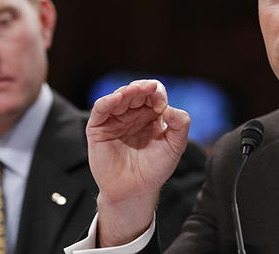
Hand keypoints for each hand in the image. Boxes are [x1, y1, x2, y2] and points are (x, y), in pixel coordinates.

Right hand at [86, 79, 189, 245]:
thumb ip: (180, 124)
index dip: (157, 93)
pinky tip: (117, 98)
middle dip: (141, 88)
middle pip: (135, 91)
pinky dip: (107, 101)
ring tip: (133, 91)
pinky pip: (100, 109)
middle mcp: (132, 113)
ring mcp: (115, 119)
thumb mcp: (175, 145)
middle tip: (148, 89)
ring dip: (126, 91)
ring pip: (118, 96)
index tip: (162, 105)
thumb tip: (169, 108)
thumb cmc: (155, 168)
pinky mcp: (98, 128)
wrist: (136, 190)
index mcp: (151, 114)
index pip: (153, 93)